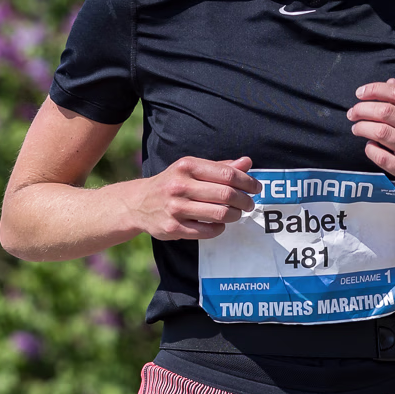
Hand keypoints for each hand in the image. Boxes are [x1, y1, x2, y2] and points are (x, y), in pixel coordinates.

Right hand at [125, 156, 257, 240]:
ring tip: (236, 214)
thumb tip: (247, 162)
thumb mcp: (192, 169)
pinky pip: (207, 231)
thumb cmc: (172, 183)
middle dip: (244, 201)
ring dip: (234, 216)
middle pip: (226, 194)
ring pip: (219, 214)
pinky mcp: (173, 228)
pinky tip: (219, 224)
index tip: (256, 188)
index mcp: (187, 166)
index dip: (247, 182)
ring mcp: (175, 208)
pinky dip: (219, 229)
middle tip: (249, 204)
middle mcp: (180, 185)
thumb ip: (220, 167)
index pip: (227, 174)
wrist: (138, 203)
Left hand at [347, 81, 394, 224]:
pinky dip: (370, 149)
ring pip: (382, 133)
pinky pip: (383, 157)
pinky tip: (369, 147)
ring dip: (362, 128)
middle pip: (387, 111)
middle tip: (352, 113)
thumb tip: (391, 82)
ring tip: (356, 129)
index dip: (376, 89)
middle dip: (362, 109)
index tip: (360, 94)